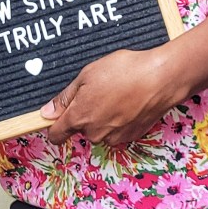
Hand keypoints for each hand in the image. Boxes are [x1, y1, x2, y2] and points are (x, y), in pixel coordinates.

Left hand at [40, 46, 178, 145]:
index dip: (54, 125)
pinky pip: (117, 130)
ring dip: (103, 116)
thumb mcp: (87, 75)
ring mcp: (115, 137)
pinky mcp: (131, 136)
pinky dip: (119, 119)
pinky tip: (127, 101)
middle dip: (85, 112)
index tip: (57, 117)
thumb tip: (47, 112)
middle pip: (80, 128)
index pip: (56, 134)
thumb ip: (65, 97)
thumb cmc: (124, 71)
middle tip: (98, 90)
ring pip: (100, 130)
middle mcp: (95, 133)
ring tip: (116, 93)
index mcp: (79, 117)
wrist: (160, 78)